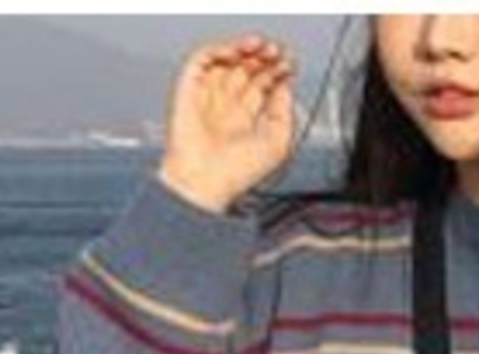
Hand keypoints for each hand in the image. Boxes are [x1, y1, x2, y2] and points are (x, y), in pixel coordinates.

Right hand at [158, 33, 299, 214]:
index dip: (276, 72)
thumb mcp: (278, 144)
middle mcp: (227, 107)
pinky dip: (219, 50)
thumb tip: (286, 88)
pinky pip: (202, 60)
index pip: (262, 86)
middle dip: (263, 58)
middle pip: (246, 71)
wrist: (206, 181)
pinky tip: (236, 52)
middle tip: (278, 52)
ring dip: (245, 49)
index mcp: (245, 121)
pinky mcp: (189, 89)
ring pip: (226, 61)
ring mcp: (208, 97)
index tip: (289, 64)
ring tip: (262, 47)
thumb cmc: (237, 174)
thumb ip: (286, 114)